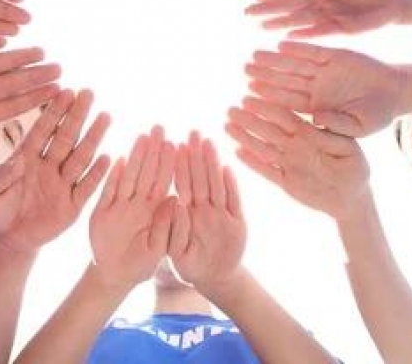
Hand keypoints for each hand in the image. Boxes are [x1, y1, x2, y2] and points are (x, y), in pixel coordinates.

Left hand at [0, 89, 110, 252]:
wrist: (8, 241)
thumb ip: (1, 175)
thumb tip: (19, 161)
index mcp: (27, 158)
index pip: (43, 131)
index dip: (54, 112)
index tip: (65, 91)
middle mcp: (49, 166)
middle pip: (66, 137)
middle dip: (77, 115)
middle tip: (89, 92)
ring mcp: (62, 184)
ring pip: (80, 156)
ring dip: (93, 137)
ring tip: (105, 116)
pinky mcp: (73, 205)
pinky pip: (87, 187)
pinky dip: (97, 173)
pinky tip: (108, 157)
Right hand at [89, 126, 174, 289]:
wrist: (115, 276)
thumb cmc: (142, 262)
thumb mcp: (159, 248)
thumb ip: (167, 226)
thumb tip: (175, 199)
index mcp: (156, 208)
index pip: (163, 181)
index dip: (168, 162)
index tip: (175, 143)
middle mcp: (138, 202)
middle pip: (147, 172)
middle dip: (153, 150)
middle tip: (159, 128)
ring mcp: (120, 205)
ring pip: (129, 177)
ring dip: (135, 157)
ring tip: (141, 138)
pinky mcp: (102, 213)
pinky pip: (108, 192)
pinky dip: (112, 178)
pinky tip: (117, 160)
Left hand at [169, 132, 245, 293]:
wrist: (214, 279)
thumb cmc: (189, 264)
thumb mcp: (175, 251)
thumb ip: (174, 229)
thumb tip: (176, 203)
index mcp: (186, 212)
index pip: (182, 184)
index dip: (180, 164)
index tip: (176, 144)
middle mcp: (203, 209)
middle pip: (199, 178)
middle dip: (196, 155)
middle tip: (193, 132)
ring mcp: (220, 214)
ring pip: (216, 185)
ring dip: (213, 164)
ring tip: (209, 143)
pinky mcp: (237, 223)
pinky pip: (234, 201)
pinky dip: (231, 186)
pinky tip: (227, 169)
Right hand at [226, 96, 369, 220]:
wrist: (353, 195)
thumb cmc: (355, 168)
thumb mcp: (348, 149)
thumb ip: (332, 134)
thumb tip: (317, 117)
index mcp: (309, 134)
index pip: (285, 116)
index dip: (269, 106)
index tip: (251, 96)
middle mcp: (295, 146)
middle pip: (269, 129)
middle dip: (250, 119)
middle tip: (231, 108)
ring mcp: (289, 163)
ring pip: (263, 147)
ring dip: (245, 136)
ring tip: (227, 126)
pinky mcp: (286, 181)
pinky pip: (266, 170)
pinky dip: (252, 162)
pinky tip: (237, 152)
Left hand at [246, 42, 402, 136]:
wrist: (395, 92)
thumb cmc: (376, 114)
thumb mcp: (359, 124)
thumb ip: (338, 123)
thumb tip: (317, 121)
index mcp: (317, 106)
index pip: (289, 101)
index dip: (271, 96)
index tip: (251, 92)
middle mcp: (316, 87)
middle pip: (286, 80)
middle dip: (266, 76)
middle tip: (245, 70)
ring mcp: (324, 70)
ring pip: (294, 64)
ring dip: (276, 60)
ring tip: (256, 55)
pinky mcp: (334, 55)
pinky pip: (313, 51)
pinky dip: (298, 47)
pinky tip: (281, 44)